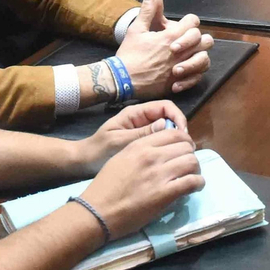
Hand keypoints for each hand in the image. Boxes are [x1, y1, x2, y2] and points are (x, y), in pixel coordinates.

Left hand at [70, 100, 186, 168]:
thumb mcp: (120, 142)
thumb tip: (168, 126)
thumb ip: (143, 133)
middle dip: (179, 130)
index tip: (183, 135)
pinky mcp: (142, 142)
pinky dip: (166, 147)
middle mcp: (141, 119)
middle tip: (185, 149)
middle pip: (168, 117)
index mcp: (135, 113)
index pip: (166, 106)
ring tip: (179, 155)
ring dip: (174, 140)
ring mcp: (141, 130)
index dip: (178, 117)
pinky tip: (169, 159)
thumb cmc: (99, 150)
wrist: (84, 162)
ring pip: (165, 129)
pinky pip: (159, 140)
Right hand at [78, 127, 202, 239]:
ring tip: (192, 176)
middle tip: (188, 165)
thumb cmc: (105, 187)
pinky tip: (195, 187)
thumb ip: (141, 150)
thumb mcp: (120, 158)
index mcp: (139, 145)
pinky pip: (192, 181)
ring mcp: (159, 174)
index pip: (173, 133)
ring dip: (196, 169)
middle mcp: (151, 156)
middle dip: (190, 154)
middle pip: (186, 146)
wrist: (97, 211)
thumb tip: (161, 150)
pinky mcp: (165, 193)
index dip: (183, 141)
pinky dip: (198, 183)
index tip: (183, 150)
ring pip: (192, 162)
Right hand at [117, 0, 213, 95]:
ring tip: (187, 55)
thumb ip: (149, 10)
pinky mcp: (179, 82)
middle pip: (205, 40)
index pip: (193, 22)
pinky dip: (193, 74)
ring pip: (205, 59)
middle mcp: (181, 52)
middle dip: (197, 38)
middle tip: (185, 41)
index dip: (188, 21)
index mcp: (171, 36)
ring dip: (198, 56)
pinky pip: (197, 77)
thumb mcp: (136, 29)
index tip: (181, 25)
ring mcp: (182, 68)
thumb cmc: (129, 54)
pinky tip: (182, 72)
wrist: (122, 80)